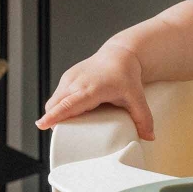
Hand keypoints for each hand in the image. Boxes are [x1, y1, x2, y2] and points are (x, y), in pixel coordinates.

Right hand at [35, 42, 154, 138]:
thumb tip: (150, 137)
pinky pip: (57, 96)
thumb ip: (143, 118)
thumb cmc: (126, 74)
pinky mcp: (67, 78)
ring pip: (54, 101)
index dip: (55, 115)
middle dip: (54, 120)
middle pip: (57, 105)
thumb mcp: (137, 96)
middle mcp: (77, 82)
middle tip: (62, 137)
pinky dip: (58, 106)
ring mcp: (70, 78)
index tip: (42, 124)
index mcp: (91, 88)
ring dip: (56, 114)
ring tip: (67, 127)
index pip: (69, 104)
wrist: (119, 54)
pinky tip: (67, 114)